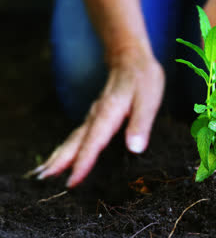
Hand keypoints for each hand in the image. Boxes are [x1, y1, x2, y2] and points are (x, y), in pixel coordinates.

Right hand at [34, 47, 164, 187]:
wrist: (130, 56)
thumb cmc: (142, 78)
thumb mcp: (149, 99)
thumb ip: (141, 124)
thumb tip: (134, 149)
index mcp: (109, 112)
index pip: (94, 141)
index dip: (83, 162)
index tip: (72, 180)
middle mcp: (97, 114)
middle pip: (76, 140)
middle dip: (61, 160)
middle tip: (45, 178)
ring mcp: (94, 114)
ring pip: (74, 137)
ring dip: (60, 154)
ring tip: (46, 171)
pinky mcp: (96, 115)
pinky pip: (79, 134)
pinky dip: (69, 147)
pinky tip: (64, 156)